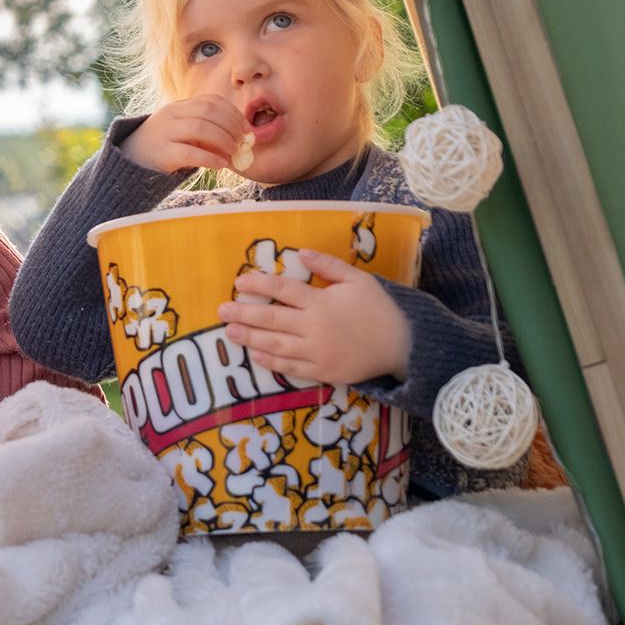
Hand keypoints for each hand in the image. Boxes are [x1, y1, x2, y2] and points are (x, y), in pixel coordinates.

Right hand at [121, 94, 247, 173]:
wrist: (131, 158)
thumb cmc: (166, 144)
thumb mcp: (184, 130)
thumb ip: (208, 130)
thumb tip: (241, 141)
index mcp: (180, 106)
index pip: (211, 101)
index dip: (233, 114)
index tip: (246, 129)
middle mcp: (172, 115)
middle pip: (208, 112)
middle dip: (231, 126)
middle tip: (243, 142)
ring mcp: (166, 133)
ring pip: (200, 128)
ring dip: (223, 140)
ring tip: (234, 152)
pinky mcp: (163, 153)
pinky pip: (190, 153)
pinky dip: (209, 158)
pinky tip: (221, 165)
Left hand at [216, 248, 410, 385]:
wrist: (403, 346)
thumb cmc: (379, 308)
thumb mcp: (358, 279)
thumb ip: (328, 265)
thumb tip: (299, 252)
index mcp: (321, 302)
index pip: (282, 290)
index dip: (259, 285)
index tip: (239, 282)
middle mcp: (314, 328)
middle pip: (271, 319)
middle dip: (243, 314)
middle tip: (220, 311)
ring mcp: (317, 353)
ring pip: (276, 345)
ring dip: (250, 338)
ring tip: (230, 333)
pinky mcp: (323, 372)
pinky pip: (291, 368)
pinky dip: (272, 362)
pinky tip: (256, 355)